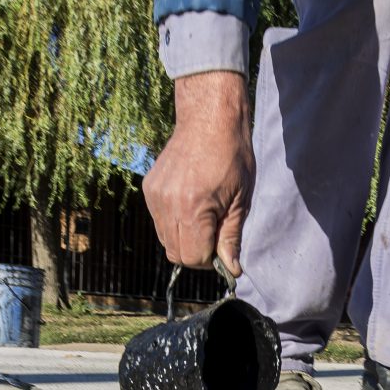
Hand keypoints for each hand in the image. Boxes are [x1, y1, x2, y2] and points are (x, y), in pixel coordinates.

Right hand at [142, 72, 253, 276]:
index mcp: (193, 210)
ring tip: (204, 217)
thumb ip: (231, 238)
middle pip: (176, 254)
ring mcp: (155, 196)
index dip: (210, 260)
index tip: (222, 249)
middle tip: (215, 235)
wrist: (210, 119)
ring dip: (184, 238)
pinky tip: (191, 203)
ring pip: (165, 239)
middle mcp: (168, 205)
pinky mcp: (149, 188)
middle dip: (196, 253)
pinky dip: (174, 222)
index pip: (192, 258)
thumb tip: (231, 269)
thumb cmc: (233, 157)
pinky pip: (159, 221)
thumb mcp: (241, 201)